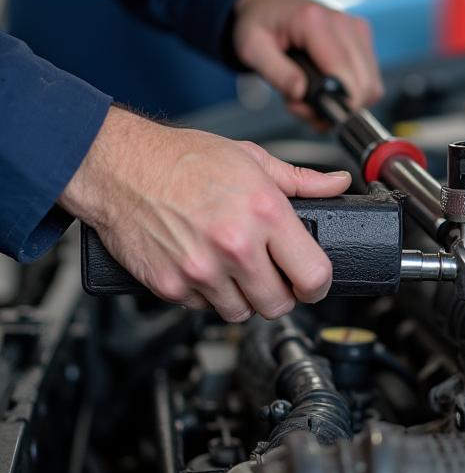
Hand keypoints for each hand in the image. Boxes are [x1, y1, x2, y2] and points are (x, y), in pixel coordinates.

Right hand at [60, 107, 349, 321]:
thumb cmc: (182, 159)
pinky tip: (203, 266)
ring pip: (242, 313)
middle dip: (280, 293)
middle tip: (271, 273)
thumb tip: (338, 184)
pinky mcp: (171, 286)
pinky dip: (207, 295)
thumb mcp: (252, 159)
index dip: (317, 284)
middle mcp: (235, 245)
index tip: (311, 280)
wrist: (119, 166)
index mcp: (265, 213)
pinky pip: (204, 309)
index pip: (314, 276)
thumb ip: (301, 179)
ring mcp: (202, 270)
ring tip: (233, 267)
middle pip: (279, 305)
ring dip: (243, 297)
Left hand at [233, 0, 382, 120]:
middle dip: (339, 108)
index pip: (343, 72)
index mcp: (314, 21)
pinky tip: (329, 89)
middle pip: (363, 84)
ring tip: (314, 98)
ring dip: (346, 103)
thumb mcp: (252, 49)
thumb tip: (301, 94)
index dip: (338, 103)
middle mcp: (343, 22)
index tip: (319, 116)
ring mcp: (357, 29)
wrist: (273, 3)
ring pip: (372, 86)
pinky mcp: (364, 38)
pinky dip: (352, 93)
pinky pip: (370, 79)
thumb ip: (277, 73)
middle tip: (306, 108)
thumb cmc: (261, 24)